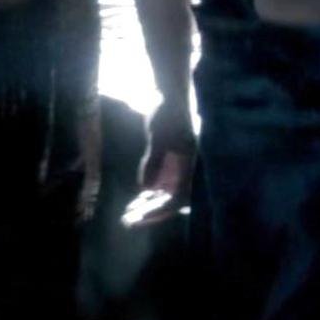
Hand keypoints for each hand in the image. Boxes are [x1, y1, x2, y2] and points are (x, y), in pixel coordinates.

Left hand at [122, 101, 194, 229]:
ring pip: (164, 197)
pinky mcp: (171, 168)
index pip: (177, 198)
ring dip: (147, 207)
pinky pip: (161, 188)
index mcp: (191, 167)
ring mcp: (179, 171)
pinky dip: (148, 196)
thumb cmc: (167, 114)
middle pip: (170, 202)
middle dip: (150, 213)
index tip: (140, 217)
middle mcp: (188, 173)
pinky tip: (134, 203)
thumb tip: (147, 188)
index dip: (159, 210)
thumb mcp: (159, 136)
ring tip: (127, 216)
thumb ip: (154, 161)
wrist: (169, 97)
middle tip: (128, 222)